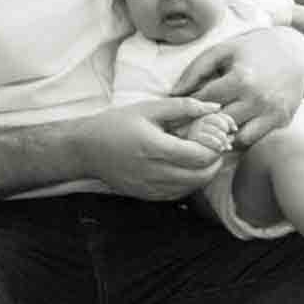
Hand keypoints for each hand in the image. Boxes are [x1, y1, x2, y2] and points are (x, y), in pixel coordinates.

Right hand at [73, 99, 224, 198]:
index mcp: (154, 147)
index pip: (199, 156)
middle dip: (215, 162)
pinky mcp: (147, 196)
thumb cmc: (116, 124)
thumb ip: (183, 107)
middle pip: (200, 176)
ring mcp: (150, 187)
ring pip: (192, 188)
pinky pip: (178, 194)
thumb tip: (214, 108)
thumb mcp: (148, 109)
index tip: (218, 137)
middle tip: (216, 147)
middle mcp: (153, 172)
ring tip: (203, 156)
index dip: (215, 148)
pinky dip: (190, 183)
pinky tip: (188, 168)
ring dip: (204, 174)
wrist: (86, 150)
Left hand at [169, 26, 303, 147]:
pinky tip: (230, 129)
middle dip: (199, 127)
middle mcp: (258, 99)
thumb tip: (174, 93)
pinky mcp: (282, 121)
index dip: (186, 109)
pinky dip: (240, 137)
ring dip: (222, 136)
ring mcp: (272, 113)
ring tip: (209, 130)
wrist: (296, 52)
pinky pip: (255, 140)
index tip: (175, 115)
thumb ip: (196, 70)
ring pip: (236, 139)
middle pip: (218, 124)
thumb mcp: (223, 50)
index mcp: (241, 79)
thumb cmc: (254, 49)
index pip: (204, 102)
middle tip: (186, 129)